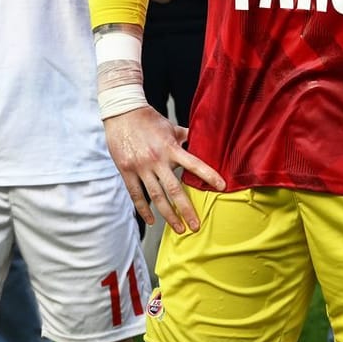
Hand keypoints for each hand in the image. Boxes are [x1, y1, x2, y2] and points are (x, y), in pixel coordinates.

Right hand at [104, 103, 225, 233]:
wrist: (121, 113)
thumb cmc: (148, 119)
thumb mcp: (170, 126)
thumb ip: (185, 136)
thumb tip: (201, 139)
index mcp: (170, 148)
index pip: (194, 164)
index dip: (209, 175)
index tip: (221, 187)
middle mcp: (156, 159)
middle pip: (174, 190)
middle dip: (186, 210)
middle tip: (196, 226)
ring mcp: (140, 166)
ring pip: (156, 196)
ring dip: (168, 215)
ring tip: (179, 228)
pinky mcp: (126, 170)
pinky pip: (136, 194)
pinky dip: (143, 209)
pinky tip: (152, 220)